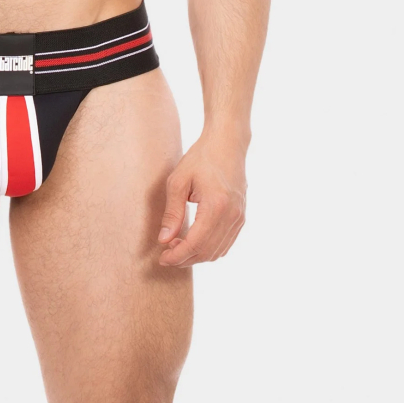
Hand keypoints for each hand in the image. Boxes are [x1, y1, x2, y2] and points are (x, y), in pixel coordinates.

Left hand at [157, 132, 246, 266]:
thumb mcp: (178, 181)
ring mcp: (240, 218)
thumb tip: (164, 240)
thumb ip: (172, 213)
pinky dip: (209, 248)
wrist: (227, 143)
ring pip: (218, 251)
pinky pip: (226, 243)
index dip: (177, 256)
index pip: (195, 244)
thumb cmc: (200, 158)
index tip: (162, 258)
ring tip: (177, 246)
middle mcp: (232, 216)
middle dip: (185, 259)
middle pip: (207, 252)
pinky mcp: (241, 217)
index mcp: (216, 207)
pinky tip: (193, 240)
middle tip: (166, 255)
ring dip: (197, 255)